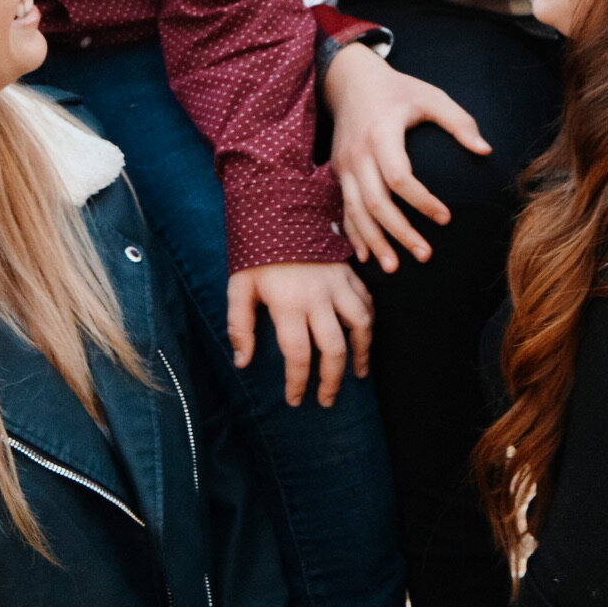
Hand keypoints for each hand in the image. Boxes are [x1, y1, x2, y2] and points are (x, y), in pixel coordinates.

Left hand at [228, 262, 374, 406]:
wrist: (280, 207)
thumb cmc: (255, 251)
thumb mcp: (239, 286)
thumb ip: (240, 326)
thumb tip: (243, 362)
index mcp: (289, 304)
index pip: (298, 355)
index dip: (298, 382)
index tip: (295, 399)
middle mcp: (318, 297)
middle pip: (334, 349)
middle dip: (331, 380)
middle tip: (327, 399)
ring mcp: (338, 284)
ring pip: (361, 326)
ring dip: (361, 354)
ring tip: (357, 374)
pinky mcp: (348, 272)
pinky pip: (367, 302)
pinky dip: (368, 323)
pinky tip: (364, 337)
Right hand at [324, 43, 490, 272]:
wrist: (351, 80)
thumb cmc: (399, 90)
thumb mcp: (431, 96)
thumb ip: (459, 121)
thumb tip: (486, 151)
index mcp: (382, 133)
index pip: (399, 176)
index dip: (422, 201)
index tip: (447, 219)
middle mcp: (358, 153)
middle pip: (376, 202)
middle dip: (400, 232)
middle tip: (426, 256)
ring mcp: (345, 165)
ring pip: (356, 212)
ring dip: (375, 241)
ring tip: (394, 268)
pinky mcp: (340, 174)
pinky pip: (344, 210)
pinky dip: (354, 235)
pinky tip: (366, 256)